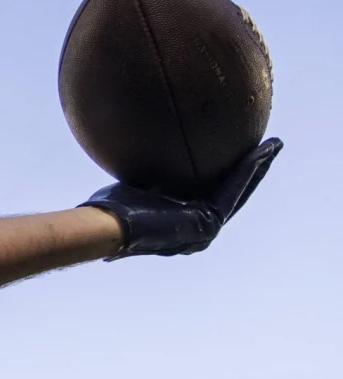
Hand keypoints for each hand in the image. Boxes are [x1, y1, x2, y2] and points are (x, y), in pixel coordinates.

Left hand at [80, 137, 280, 257]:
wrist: (105, 227)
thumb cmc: (108, 209)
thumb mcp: (134, 185)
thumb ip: (148, 177)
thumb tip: (145, 155)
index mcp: (181, 224)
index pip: (212, 195)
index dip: (230, 176)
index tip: (241, 155)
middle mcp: (197, 231)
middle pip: (232, 195)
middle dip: (252, 171)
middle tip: (268, 149)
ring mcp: (204, 231)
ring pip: (237, 192)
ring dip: (257, 168)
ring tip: (273, 146)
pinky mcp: (207, 225)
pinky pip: (231, 192)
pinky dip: (246, 172)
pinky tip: (259, 152)